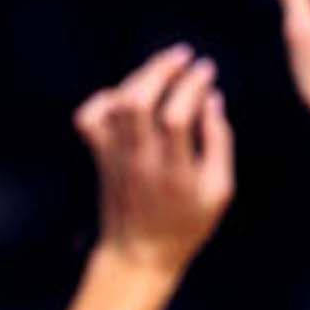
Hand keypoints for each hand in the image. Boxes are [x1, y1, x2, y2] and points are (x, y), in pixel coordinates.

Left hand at [73, 45, 235, 276]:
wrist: (138, 254)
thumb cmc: (186, 224)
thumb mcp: (219, 192)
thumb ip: (219, 143)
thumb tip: (213, 99)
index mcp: (174, 173)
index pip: (176, 118)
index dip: (191, 87)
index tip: (207, 70)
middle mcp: (140, 161)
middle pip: (138, 103)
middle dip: (161, 70)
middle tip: (184, 55)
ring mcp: (114, 158)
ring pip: (117, 105)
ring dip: (140, 77)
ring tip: (164, 66)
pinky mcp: (99, 156)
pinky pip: (89, 119)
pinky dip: (104, 99)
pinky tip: (126, 95)